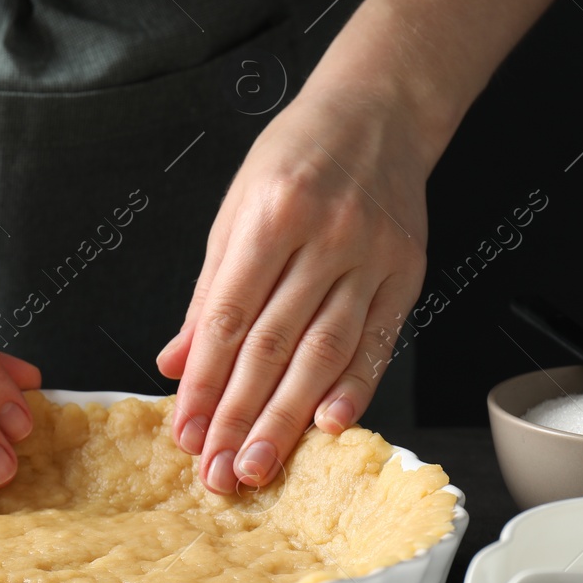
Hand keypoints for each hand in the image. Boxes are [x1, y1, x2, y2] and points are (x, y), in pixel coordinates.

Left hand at [156, 92, 428, 493]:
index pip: (228, 317)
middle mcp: (324, 237)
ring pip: (324, 353)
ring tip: (260, 464)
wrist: (379, 112)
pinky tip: (329, 427)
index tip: (185, 431)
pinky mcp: (407, 273)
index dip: (204, 381)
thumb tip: (175, 361)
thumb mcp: (236, 209)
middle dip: (240, 415)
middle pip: (274, 345)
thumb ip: (209, 291)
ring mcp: (371, 257)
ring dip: (289, 417)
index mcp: (271, 216)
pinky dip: (354, 389)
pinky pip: (377, 342)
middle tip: (218, 471)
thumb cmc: (296, 157)